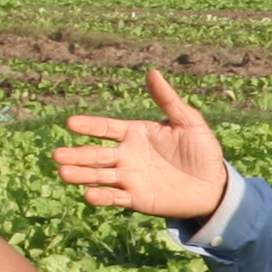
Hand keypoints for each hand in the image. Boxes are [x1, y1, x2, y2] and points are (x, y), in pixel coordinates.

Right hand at [55, 71, 231, 221]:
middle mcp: (127, 155)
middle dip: (77, 154)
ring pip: (99, 176)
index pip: (106, 128)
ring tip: (63, 173)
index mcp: (135, 133)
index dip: (89, 126)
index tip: (70, 123)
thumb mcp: (188, 122)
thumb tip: (152, 72)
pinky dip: (102, 197)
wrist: (214, 185)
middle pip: (96, 154)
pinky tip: (88, 194)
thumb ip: (168, 100)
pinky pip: (115, 198)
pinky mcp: (137, 199)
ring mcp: (130, 178)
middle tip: (56, 155)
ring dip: (81, 175)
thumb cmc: (202, 151)